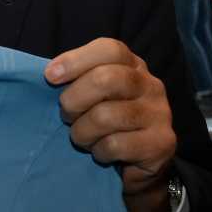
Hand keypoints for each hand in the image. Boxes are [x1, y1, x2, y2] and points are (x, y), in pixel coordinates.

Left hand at [45, 38, 175, 211]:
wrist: (138, 163)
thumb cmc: (104, 120)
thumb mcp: (90, 94)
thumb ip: (75, 79)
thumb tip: (50, 73)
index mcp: (132, 66)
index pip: (109, 49)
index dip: (75, 60)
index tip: (50, 77)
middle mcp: (150, 85)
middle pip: (105, 79)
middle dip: (73, 101)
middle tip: (67, 116)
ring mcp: (160, 113)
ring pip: (105, 116)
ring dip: (82, 132)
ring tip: (83, 137)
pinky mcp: (162, 142)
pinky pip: (114, 145)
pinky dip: (98, 151)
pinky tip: (101, 152)